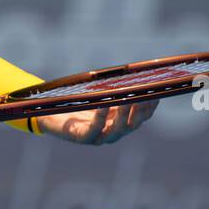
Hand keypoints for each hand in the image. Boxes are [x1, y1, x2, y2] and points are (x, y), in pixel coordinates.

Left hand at [35, 100, 157, 144]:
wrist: (52, 114)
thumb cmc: (78, 101)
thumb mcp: (100, 94)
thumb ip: (115, 88)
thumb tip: (131, 71)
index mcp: (120, 122)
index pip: (141, 117)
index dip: (150, 106)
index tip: (156, 92)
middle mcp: (113, 133)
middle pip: (132, 124)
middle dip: (140, 110)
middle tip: (144, 95)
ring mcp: (99, 137)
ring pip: (117, 128)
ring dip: (123, 113)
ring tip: (126, 99)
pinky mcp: (83, 137)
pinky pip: (94, 128)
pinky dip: (101, 117)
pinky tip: (103, 105)